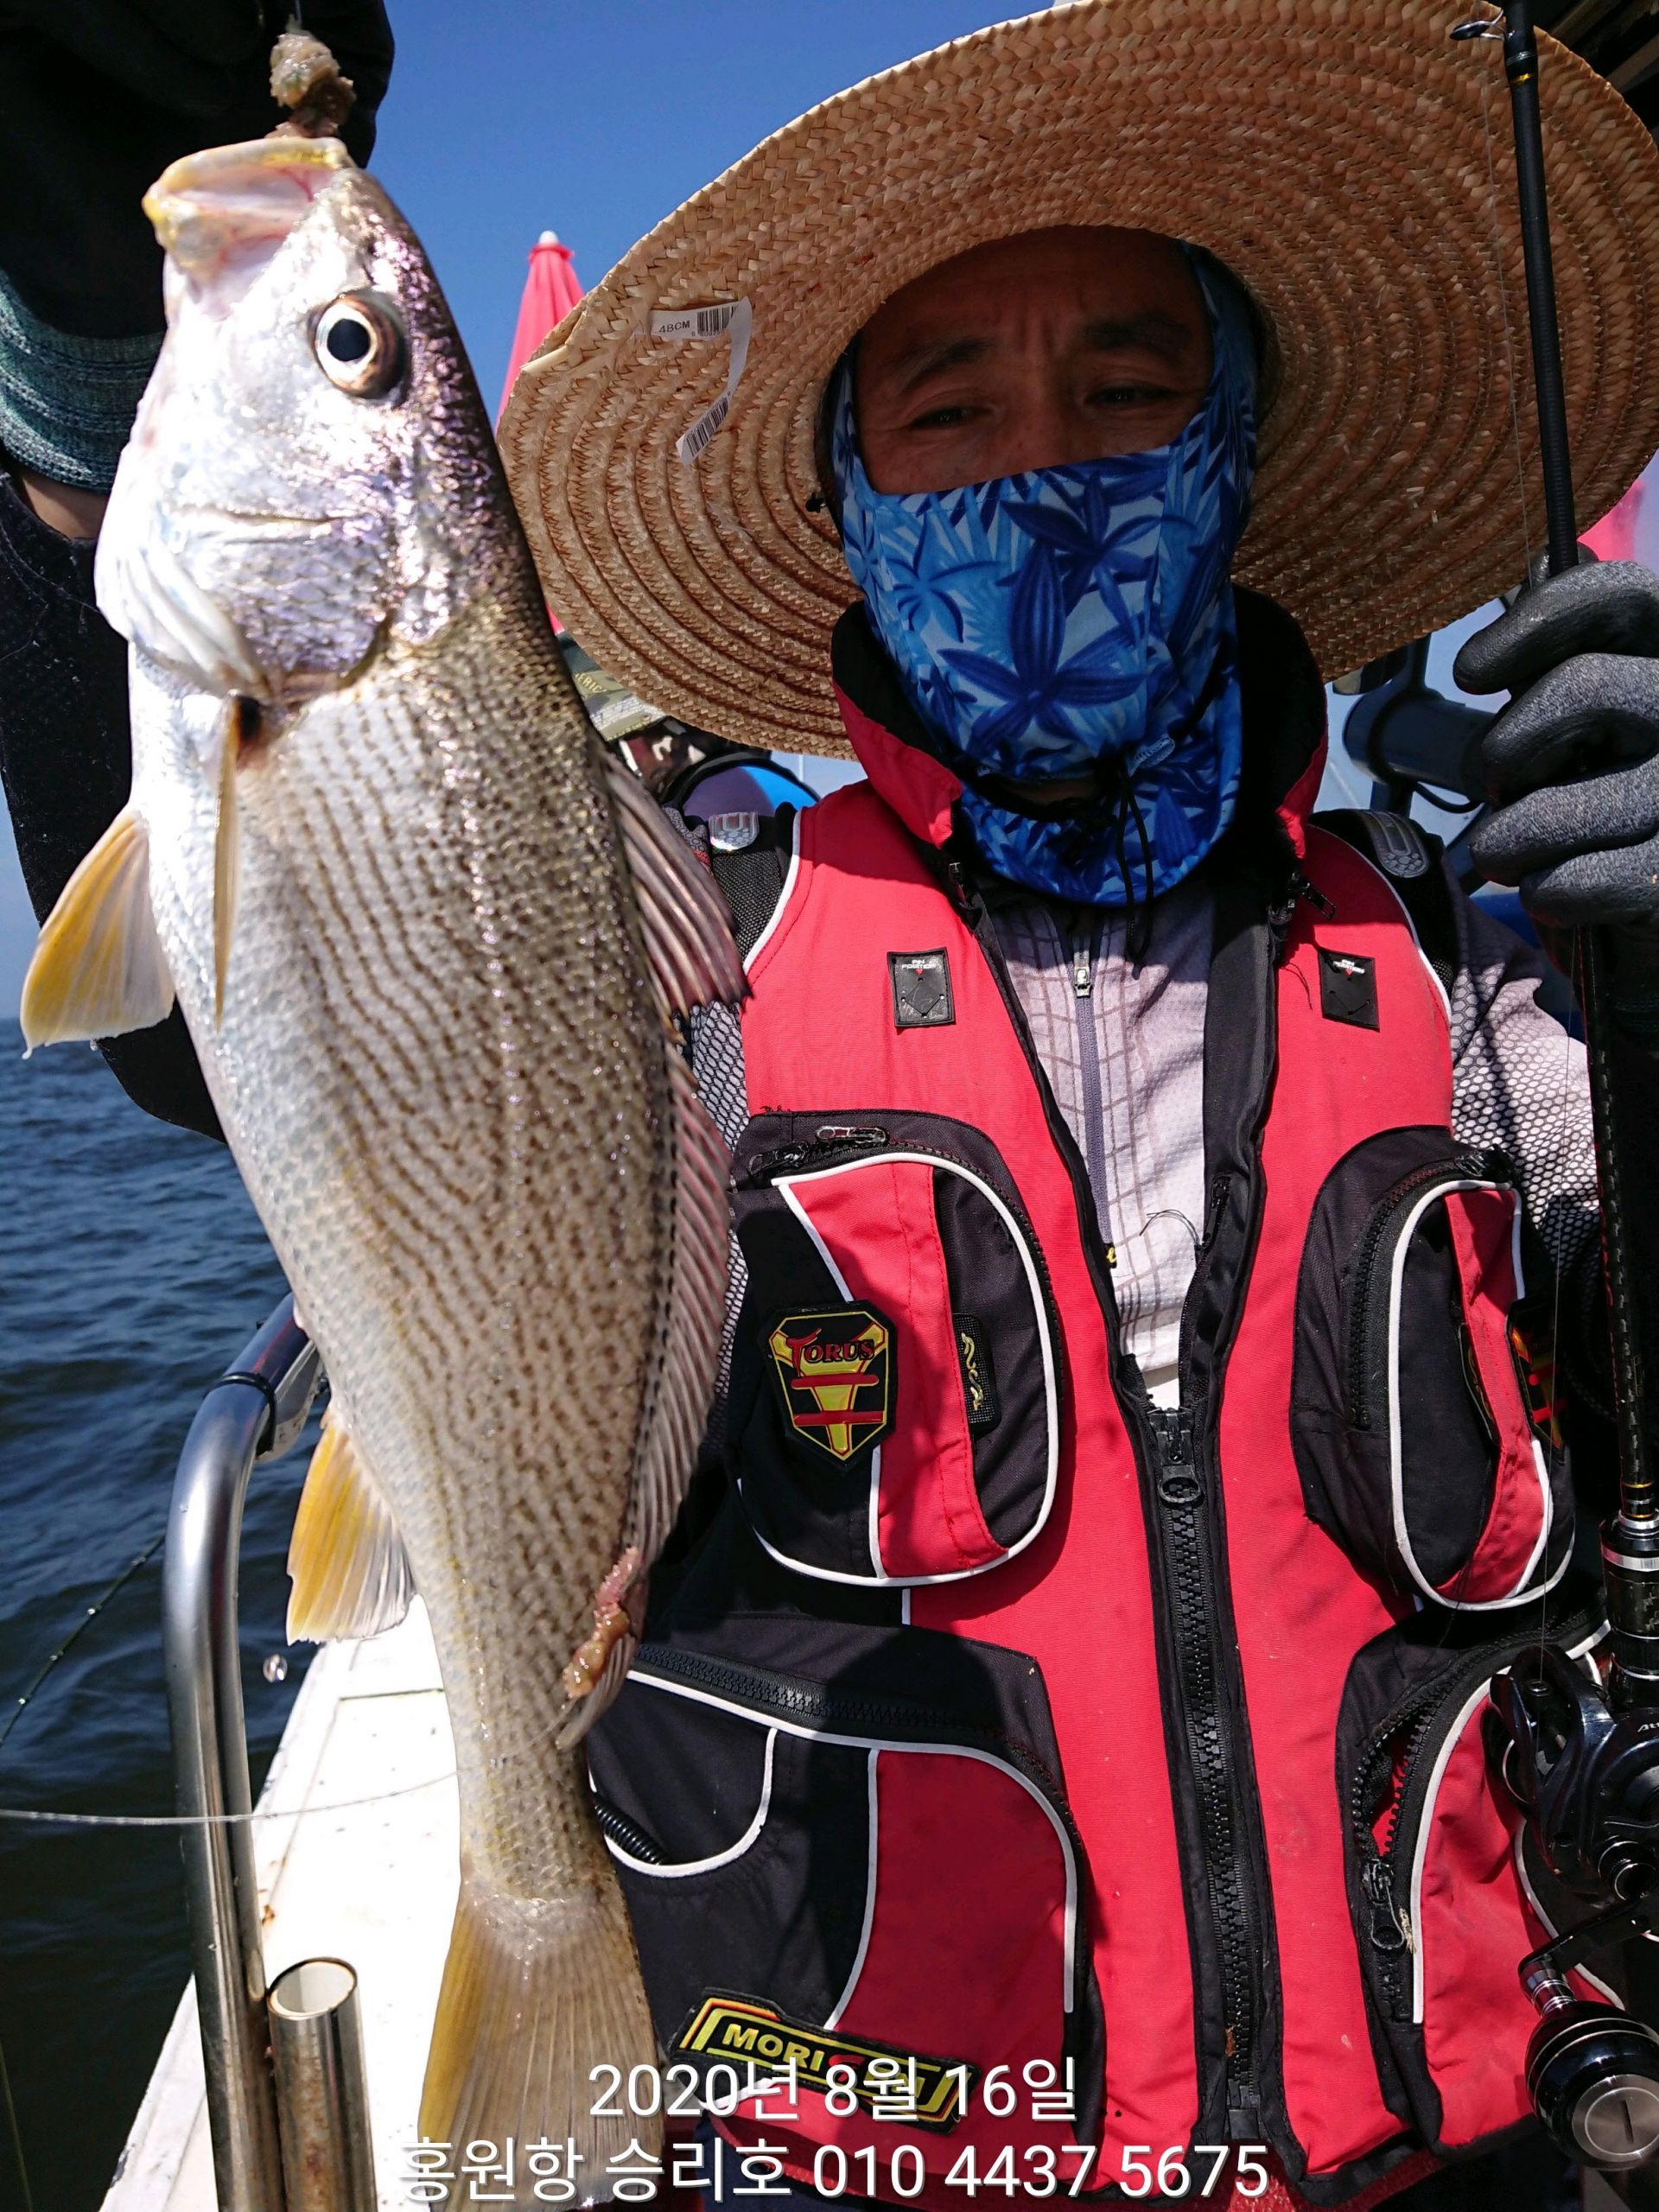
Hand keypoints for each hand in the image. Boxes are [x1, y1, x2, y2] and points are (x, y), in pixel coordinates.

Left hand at [1455, 561, 1658, 927]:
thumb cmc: (1613, 797)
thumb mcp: (1593, 718)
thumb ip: (1566, 653)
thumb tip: (1543, 562)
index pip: (1622, 593)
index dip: (1537, 622)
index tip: (1470, 671)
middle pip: (1586, 687)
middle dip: (1506, 745)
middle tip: (1493, 784)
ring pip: (1564, 804)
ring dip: (1508, 837)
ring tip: (1506, 850)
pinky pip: (1576, 880)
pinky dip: (1545, 889)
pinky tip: (1552, 887)